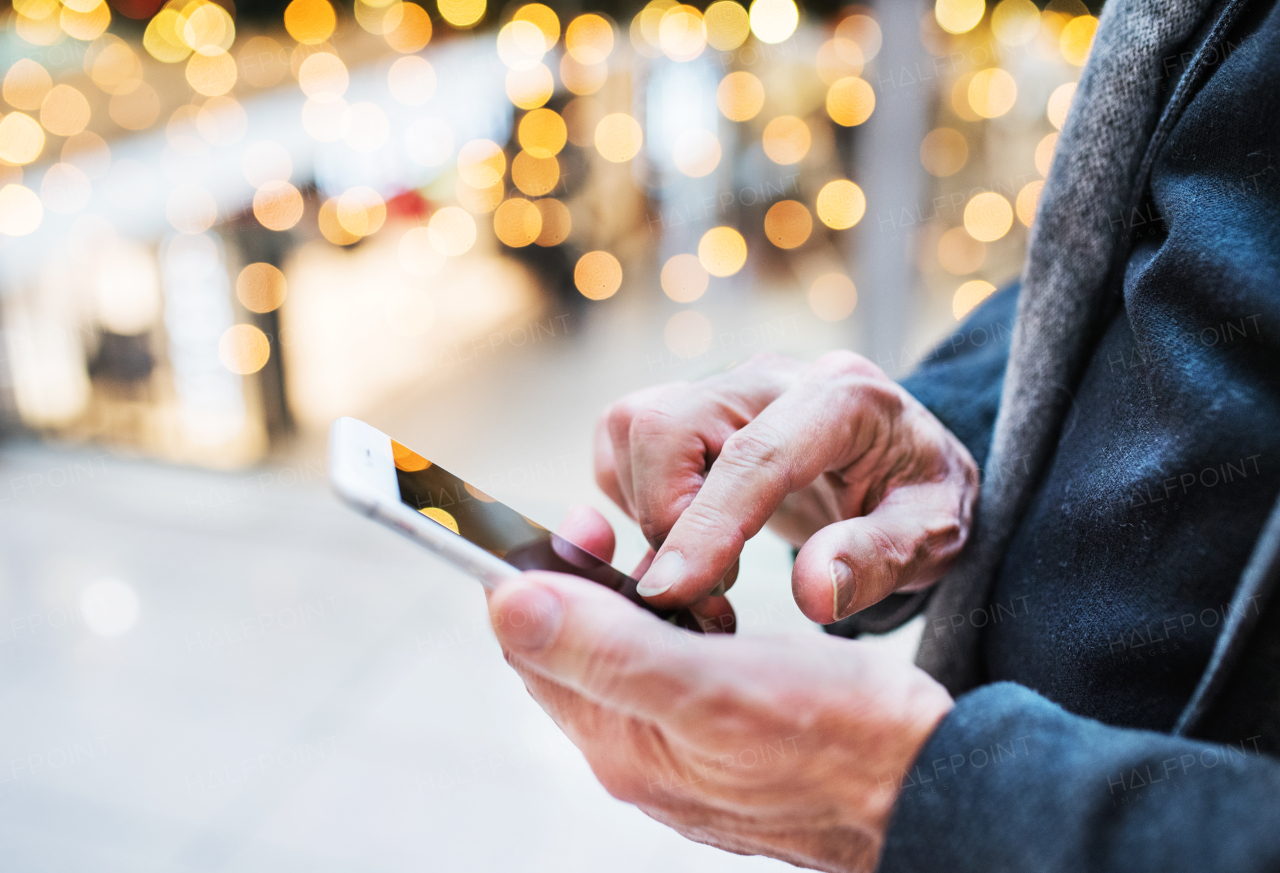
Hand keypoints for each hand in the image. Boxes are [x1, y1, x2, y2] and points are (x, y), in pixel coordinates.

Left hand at [488, 506, 953, 871]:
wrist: (930, 789)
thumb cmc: (839, 739)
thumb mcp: (713, 684)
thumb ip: (606, 649)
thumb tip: (508, 605)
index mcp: (621, 743)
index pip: (536, 648)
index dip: (541, 576)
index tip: (580, 521)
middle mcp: (637, 755)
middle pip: (574, 651)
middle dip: (587, 585)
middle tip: (620, 532)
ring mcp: (677, 754)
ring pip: (622, 658)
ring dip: (635, 605)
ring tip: (679, 572)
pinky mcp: (717, 745)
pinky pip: (668, 675)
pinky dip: (676, 632)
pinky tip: (714, 614)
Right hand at [596, 351, 978, 622]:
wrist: (903, 466)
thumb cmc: (918, 501)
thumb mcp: (933, 538)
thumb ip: (878, 560)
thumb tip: (811, 592)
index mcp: (844, 397)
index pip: (756, 455)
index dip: (706, 525)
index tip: (671, 591)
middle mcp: (772, 378)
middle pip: (670, 425)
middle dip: (666, 518)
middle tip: (710, 593)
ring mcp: (724, 386)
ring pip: (633, 425)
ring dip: (643, 507)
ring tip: (705, 568)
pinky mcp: (688, 405)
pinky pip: (622, 438)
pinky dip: (631, 494)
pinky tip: (686, 535)